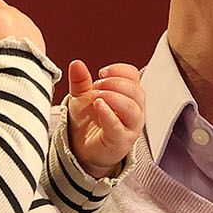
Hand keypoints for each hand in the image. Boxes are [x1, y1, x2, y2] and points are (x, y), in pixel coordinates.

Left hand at [65, 60, 144, 174]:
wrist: (83, 149)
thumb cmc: (88, 122)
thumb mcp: (81, 97)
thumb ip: (80, 81)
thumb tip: (76, 63)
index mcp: (128, 96)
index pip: (134, 76)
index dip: (119, 71)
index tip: (101, 72)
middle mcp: (134, 110)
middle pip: (136, 90)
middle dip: (115, 83)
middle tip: (96, 85)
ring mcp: (131, 127)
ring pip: (132, 108)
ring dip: (113, 97)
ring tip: (95, 96)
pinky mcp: (121, 141)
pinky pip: (119, 127)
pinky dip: (109, 114)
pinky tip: (99, 106)